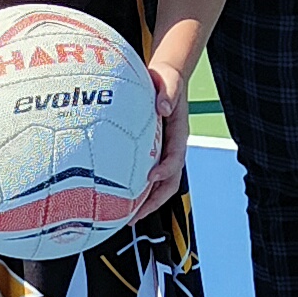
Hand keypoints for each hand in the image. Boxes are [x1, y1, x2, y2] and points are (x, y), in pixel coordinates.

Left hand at [131, 57, 194, 216]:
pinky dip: (137, 191)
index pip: (176, 157)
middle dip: (155, 200)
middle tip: (135, 215)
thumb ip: (167, 93)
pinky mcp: (151, 153)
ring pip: (159, 184)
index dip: (166, 169)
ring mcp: (162, 152)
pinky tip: (118, 200)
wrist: (165, 78)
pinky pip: (145, 176)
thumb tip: (163, 108)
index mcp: (178, 133)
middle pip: (169, 181)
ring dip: (146, 203)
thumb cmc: (166, 79)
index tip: (151, 177)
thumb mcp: (168, 81)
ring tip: (127, 218)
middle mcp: (172, 147)